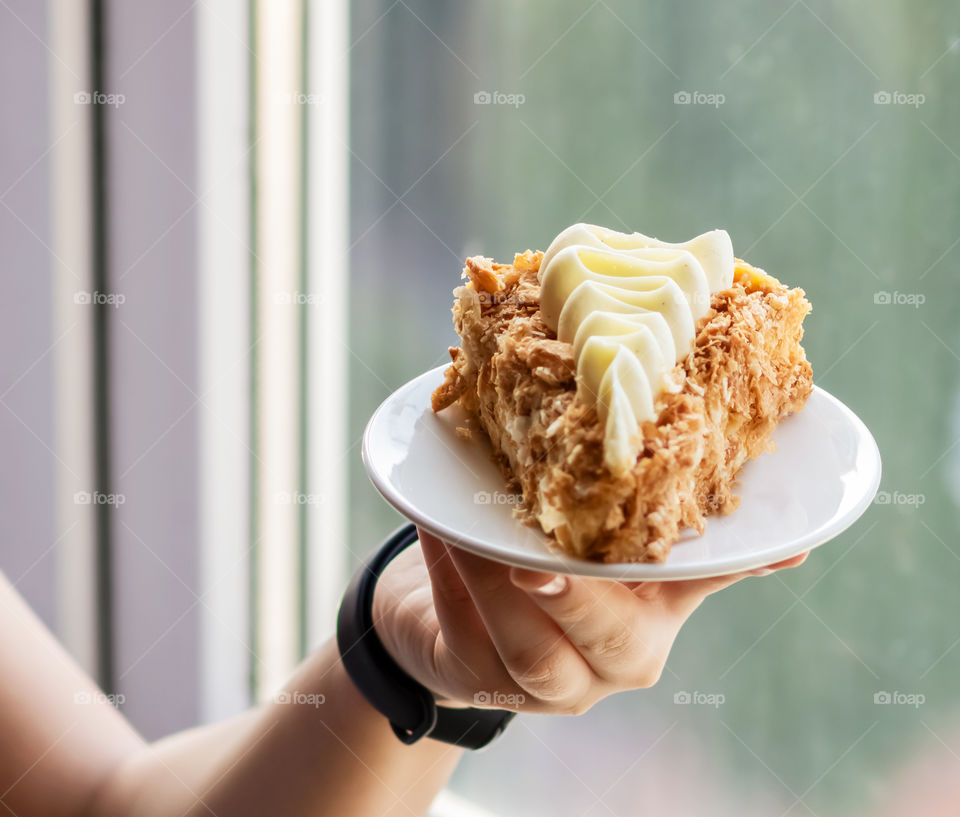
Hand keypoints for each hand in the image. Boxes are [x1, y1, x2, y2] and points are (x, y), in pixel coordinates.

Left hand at [372, 527, 806, 714]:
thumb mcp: (620, 573)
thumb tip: (798, 546)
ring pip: (523, 641)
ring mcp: (536, 686)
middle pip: (598, 636)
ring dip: (495, 574)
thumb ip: (685, 555)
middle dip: (573, 593)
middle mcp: (600, 671)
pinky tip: (436, 520)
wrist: (463, 626)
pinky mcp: (474, 676)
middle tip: (541, 551)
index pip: (678, 594)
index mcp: (646, 632)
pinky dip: (447, 568)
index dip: (685, 568)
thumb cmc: (552, 585)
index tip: (675, 528)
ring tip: (474, 516)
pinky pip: (461, 625)